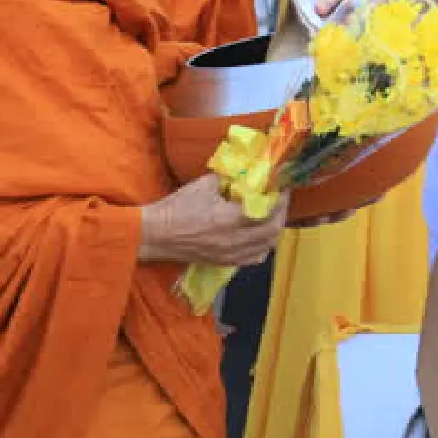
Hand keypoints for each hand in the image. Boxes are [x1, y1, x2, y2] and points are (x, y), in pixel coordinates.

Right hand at [138, 173, 288, 266]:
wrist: (155, 235)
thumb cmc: (177, 208)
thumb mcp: (204, 185)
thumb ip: (228, 180)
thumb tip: (245, 175)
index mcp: (231, 219)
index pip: (268, 211)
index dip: (280, 199)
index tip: (282, 186)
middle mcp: (236, 240)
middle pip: (273, 231)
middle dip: (282, 213)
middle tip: (281, 200)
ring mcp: (231, 254)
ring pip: (266, 247)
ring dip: (274, 231)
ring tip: (273, 216)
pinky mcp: (224, 262)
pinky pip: (254, 258)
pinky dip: (263, 247)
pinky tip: (260, 237)